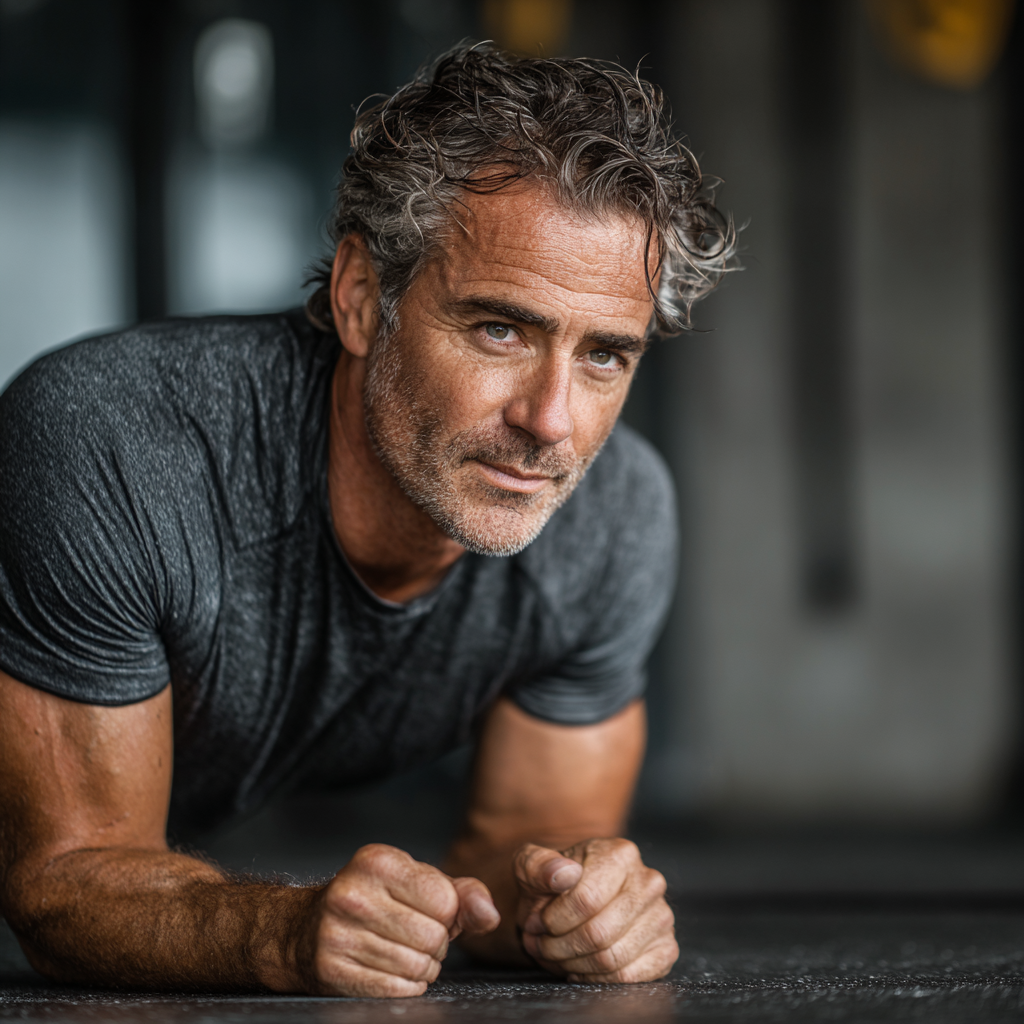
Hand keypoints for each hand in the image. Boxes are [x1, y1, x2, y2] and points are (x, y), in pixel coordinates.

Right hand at [295, 844, 499, 996]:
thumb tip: (490, 913)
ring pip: (417, 966)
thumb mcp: (417, 882)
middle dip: (436, 945)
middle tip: (418, 939)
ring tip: (405, 954)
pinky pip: (396, 989)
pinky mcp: (331, 969)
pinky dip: (406, 986)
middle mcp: (353, 893)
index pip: (446, 900)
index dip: (447, 915)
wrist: (305, 930)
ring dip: (423, 969)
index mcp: (377, 861)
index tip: (429, 914)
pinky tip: (392, 972)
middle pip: (433, 936)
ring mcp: (337, 932)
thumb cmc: (375, 902)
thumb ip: (462, 893)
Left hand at [514, 838, 676, 982]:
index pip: (586, 900)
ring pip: (612, 958)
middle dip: (560, 946)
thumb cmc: (552, 883)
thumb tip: (565, 874)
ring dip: (574, 964)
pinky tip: (581, 966)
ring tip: (557, 954)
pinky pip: (630, 976)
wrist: (574, 899)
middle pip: (599, 933)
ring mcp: (662, 915)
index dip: (553, 920)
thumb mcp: (532, 866)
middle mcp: (649, 881)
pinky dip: (598, 978)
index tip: (537, 922)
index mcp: (620, 853)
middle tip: (541, 945)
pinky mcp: (666, 947)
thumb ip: (538, 865)